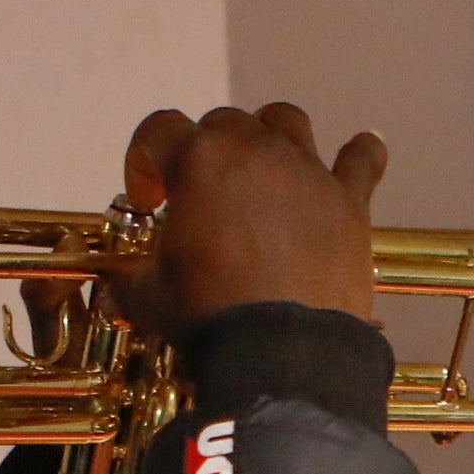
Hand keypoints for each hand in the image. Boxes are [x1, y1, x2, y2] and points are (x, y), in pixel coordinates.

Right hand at [118, 103, 386, 335]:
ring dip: (267, 136)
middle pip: (222, 123)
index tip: (149, 203)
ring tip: (261, 170)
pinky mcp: (349, 200)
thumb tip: (111, 288)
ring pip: (285, 121)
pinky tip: (361, 149)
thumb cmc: (209, 315)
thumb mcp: (149, 298)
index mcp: (198, 161)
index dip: (143, 161)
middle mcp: (254, 150)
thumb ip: (128, 281)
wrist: (284, 352)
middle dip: (204, 153)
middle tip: (201, 200)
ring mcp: (306, 171)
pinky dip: (359, 153)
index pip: (157, 130)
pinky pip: (361, 159)